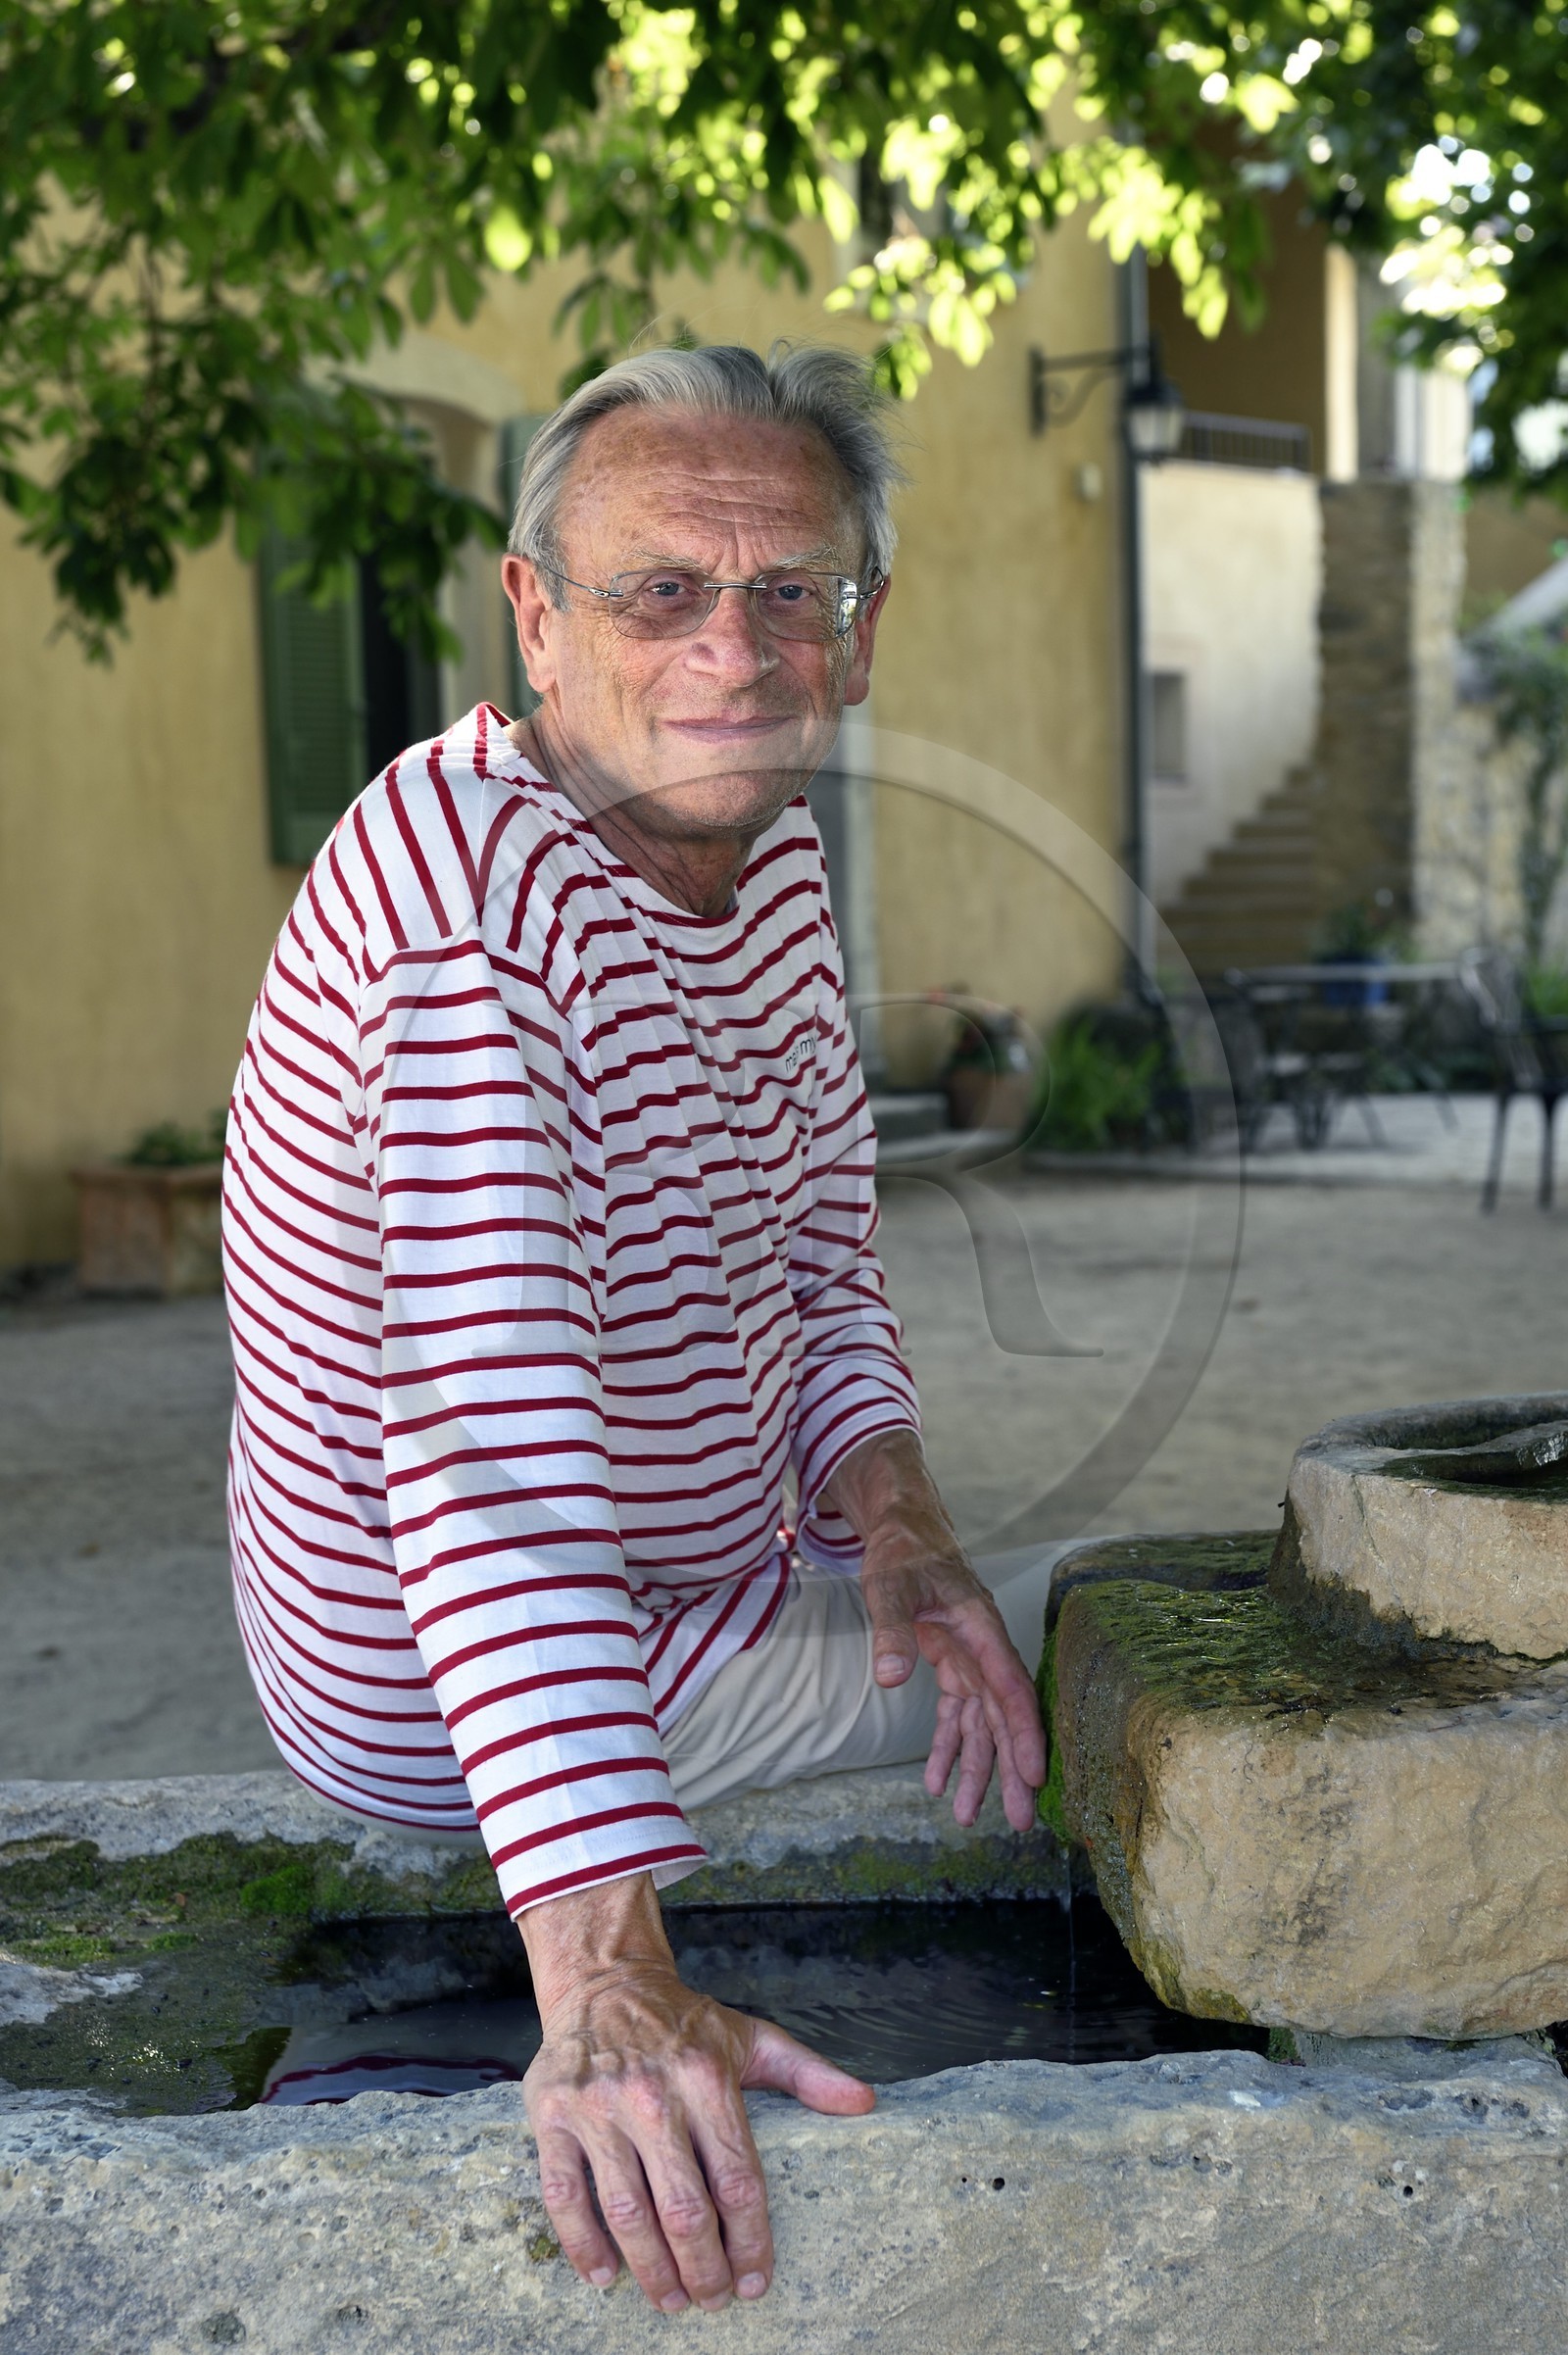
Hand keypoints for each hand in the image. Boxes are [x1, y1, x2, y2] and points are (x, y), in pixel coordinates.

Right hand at [520, 1874, 872, 2310]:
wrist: (603, 1980)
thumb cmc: (683, 2024)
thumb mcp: (750, 2037)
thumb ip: (807, 2073)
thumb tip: (865, 2103)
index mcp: (706, 2077)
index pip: (738, 2179)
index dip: (751, 2242)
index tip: (756, 2282)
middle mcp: (652, 2094)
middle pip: (684, 2208)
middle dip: (703, 2270)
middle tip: (713, 2300)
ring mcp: (597, 2106)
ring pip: (627, 2211)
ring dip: (651, 2270)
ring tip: (671, 2301)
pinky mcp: (551, 2115)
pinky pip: (564, 2195)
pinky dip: (584, 2246)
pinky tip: (605, 2276)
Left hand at [823, 1431, 1046, 1831]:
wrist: (904, 1526)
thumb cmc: (903, 1550)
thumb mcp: (888, 1585)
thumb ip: (892, 1631)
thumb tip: (892, 1678)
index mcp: (980, 1626)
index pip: (1010, 1688)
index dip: (1024, 1733)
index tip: (1034, 1776)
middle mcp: (982, 1647)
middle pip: (1003, 1716)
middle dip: (1010, 1768)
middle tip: (1020, 1821)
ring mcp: (969, 1656)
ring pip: (982, 1722)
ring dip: (977, 1767)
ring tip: (969, 1815)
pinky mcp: (952, 1661)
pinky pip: (958, 1712)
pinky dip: (950, 1745)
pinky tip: (939, 1780)